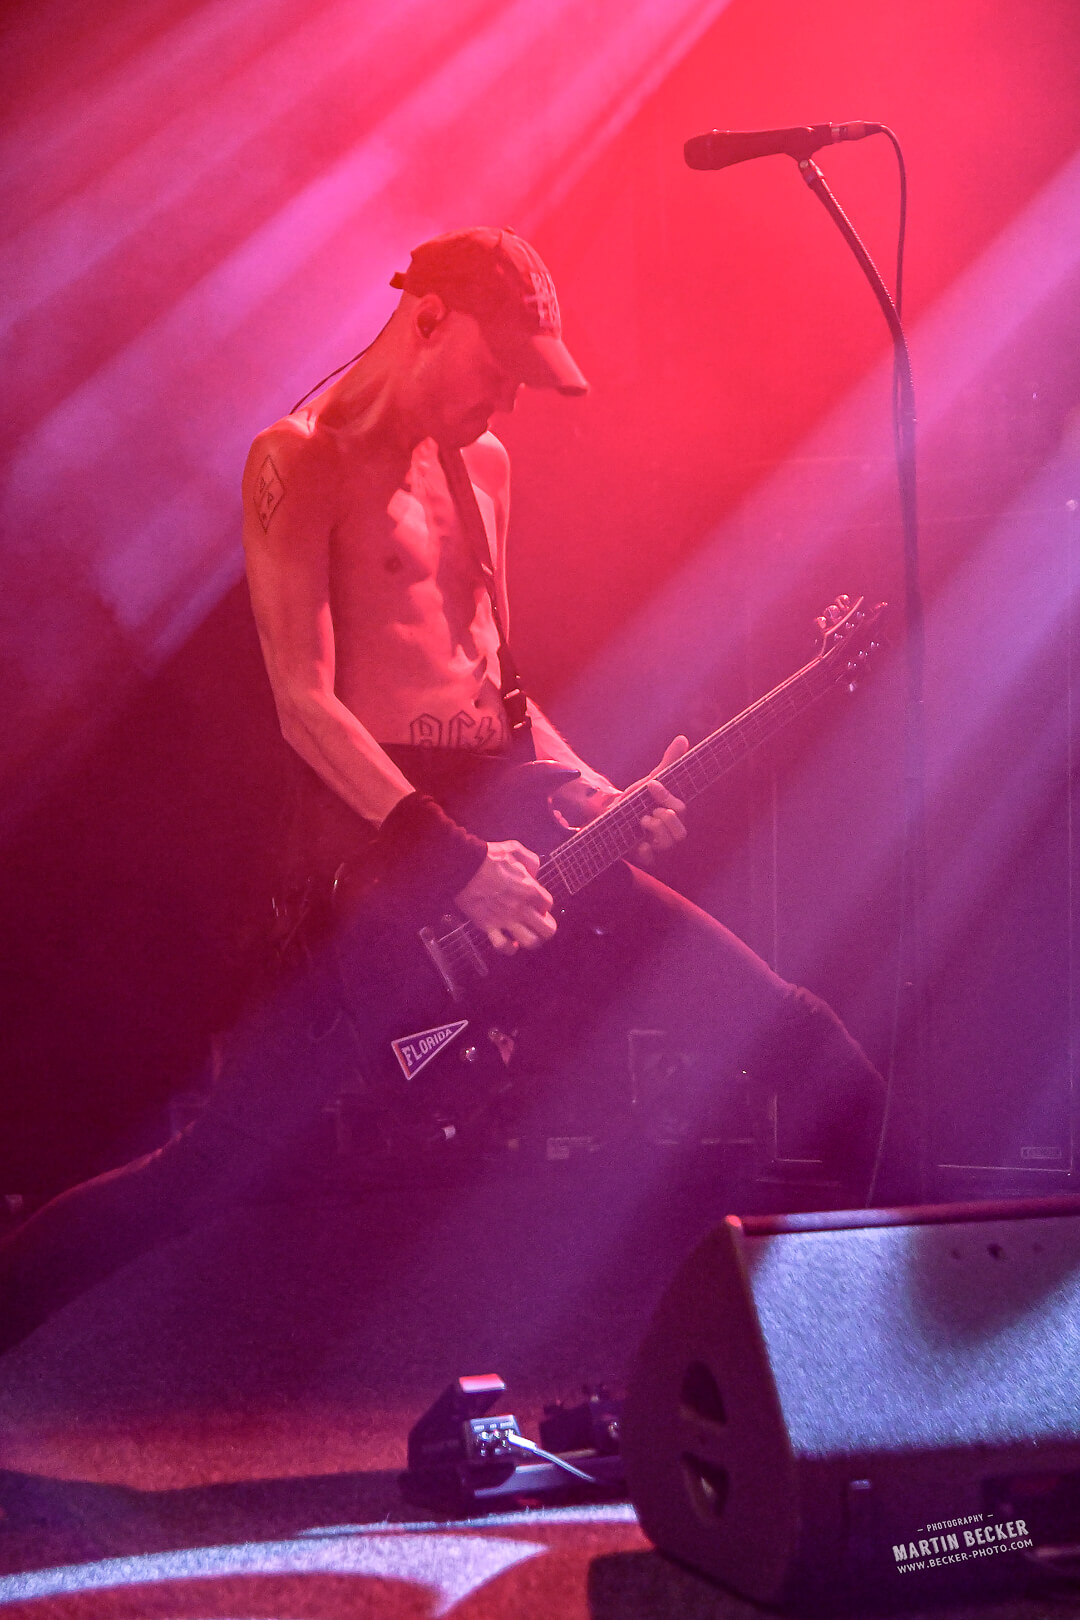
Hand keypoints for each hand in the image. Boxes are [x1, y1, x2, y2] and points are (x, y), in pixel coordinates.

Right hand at [454, 840, 556, 954]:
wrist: (464, 867)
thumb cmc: (488, 857)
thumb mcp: (516, 849)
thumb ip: (531, 861)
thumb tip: (534, 872)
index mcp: (530, 890)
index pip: (548, 904)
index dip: (543, 904)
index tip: (535, 902)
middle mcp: (522, 908)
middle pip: (548, 930)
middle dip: (545, 928)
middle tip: (538, 923)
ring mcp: (506, 919)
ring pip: (530, 942)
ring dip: (531, 940)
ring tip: (526, 935)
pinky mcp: (489, 926)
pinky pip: (503, 946)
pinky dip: (508, 947)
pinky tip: (510, 942)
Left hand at [622, 735, 688, 864]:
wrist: (610, 814)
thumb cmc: (636, 798)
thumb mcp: (652, 779)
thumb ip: (669, 761)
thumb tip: (683, 738)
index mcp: (673, 813)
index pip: (681, 809)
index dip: (667, 797)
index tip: (650, 784)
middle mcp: (668, 831)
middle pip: (681, 833)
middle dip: (664, 819)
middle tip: (648, 811)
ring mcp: (656, 844)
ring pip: (668, 844)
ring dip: (654, 830)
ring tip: (641, 821)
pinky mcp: (642, 855)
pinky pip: (651, 860)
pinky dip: (645, 851)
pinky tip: (638, 842)